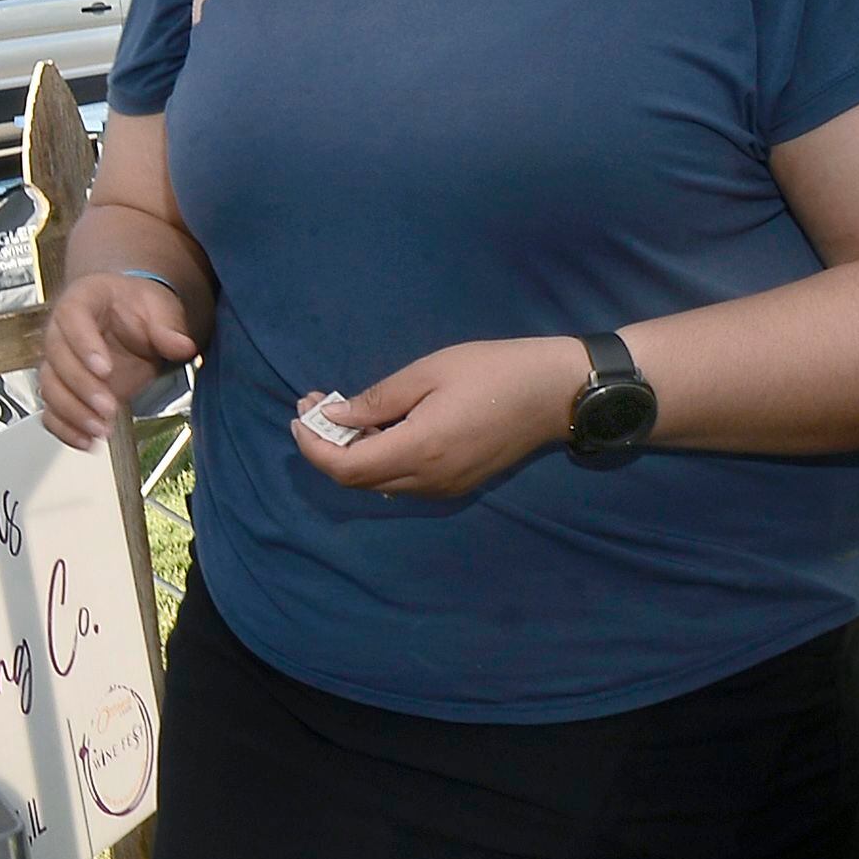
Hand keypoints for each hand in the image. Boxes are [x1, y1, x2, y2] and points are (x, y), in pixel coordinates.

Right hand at [41, 273, 201, 447]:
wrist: (130, 320)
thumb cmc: (137, 308)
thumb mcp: (158, 308)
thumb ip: (167, 328)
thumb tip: (182, 346)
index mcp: (81, 301)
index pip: (71, 319)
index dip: (84, 345)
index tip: (105, 369)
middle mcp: (60, 331)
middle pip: (57, 359)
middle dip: (82, 388)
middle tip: (109, 407)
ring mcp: (57, 362)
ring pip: (50, 388)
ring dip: (73, 413)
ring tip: (102, 430)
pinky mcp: (62, 389)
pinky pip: (51, 411)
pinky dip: (65, 429)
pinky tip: (87, 441)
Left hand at [290, 336, 587, 497]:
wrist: (559, 392)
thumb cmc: (496, 370)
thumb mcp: (429, 372)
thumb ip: (377, 400)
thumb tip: (333, 417)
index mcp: (419, 450)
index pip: (344, 468)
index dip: (312, 447)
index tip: (299, 416)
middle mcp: (428, 480)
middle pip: (356, 480)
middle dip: (326, 447)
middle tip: (314, 407)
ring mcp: (444, 487)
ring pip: (378, 483)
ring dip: (351, 453)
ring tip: (340, 412)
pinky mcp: (457, 484)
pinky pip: (402, 481)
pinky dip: (378, 458)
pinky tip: (376, 427)